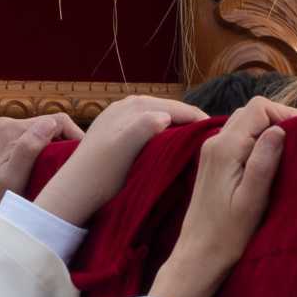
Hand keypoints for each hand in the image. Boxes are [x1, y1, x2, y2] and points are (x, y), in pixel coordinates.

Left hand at [0, 114, 83, 252]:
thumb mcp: (12, 177)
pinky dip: (43, 148)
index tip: (83, 157)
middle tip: (75, 164)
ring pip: (42, 130)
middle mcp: (5, 123)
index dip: (75, 135)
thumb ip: (27, 149)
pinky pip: (31, 137)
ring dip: (54, 145)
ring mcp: (2, 129)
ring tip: (62, 166)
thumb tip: (49, 124)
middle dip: (65, 140)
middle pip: (49, 124)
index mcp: (10, 129)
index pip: (56, 121)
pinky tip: (46, 166)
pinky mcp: (3, 138)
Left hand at [32, 96, 206, 225]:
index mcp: (133, 107)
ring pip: (159, 116)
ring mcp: (119, 116)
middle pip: (169, 109)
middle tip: (214, 138)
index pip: (177, 107)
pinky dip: (163, 132)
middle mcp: (126, 105)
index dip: (200, 120)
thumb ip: (143, 128)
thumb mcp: (123, 150)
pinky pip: (148, 125)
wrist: (74, 192)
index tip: (222, 134)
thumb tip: (165, 116)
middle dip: (191, 121)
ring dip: (178, 126)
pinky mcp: (116, 130)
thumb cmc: (100, 175)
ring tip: (197, 141)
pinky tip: (170, 146)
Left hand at [148, 96, 296, 296]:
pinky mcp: (213, 161)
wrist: (199, 253)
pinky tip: (272, 160)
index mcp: (225, 148)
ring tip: (292, 150)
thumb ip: (263, 163)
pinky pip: (239, 137)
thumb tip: (279, 130)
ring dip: (269, 129)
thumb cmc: (228, 234)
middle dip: (280, 119)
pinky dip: (258, 140)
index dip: (286, 113)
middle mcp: (214, 142)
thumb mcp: (252, 201)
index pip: (258, 108)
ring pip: (245, 123)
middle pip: (251, 112)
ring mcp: (211, 151)